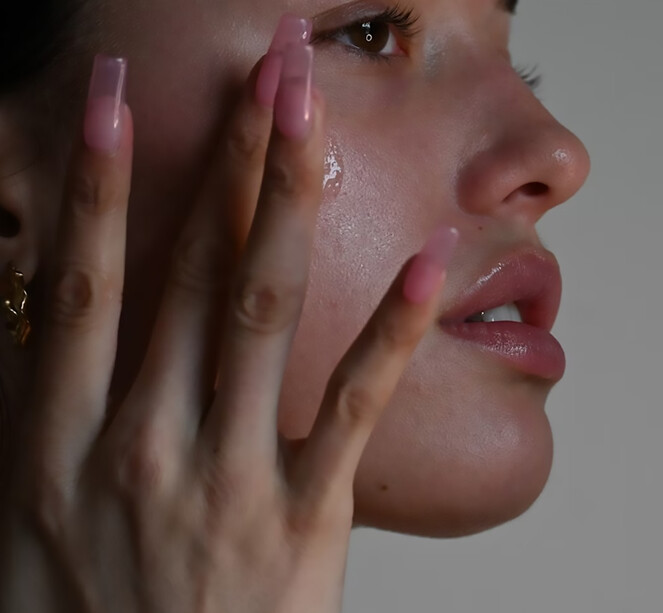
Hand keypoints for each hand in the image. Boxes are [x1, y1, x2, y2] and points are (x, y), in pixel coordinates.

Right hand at [0, 18, 456, 612]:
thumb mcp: (29, 522)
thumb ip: (55, 422)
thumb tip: (59, 330)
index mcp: (59, 444)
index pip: (82, 285)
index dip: (91, 185)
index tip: (106, 99)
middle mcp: (139, 444)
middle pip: (188, 272)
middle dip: (222, 160)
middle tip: (260, 70)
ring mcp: (224, 477)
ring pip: (261, 312)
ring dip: (287, 204)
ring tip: (309, 116)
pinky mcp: (301, 519)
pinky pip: (353, 407)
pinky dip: (391, 330)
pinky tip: (428, 259)